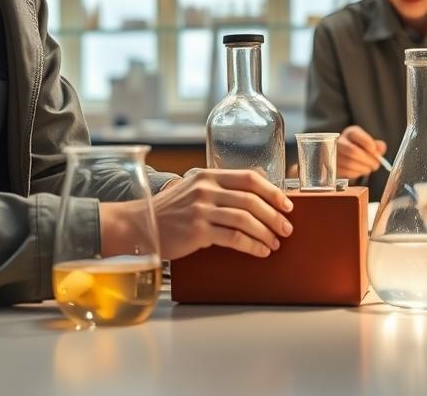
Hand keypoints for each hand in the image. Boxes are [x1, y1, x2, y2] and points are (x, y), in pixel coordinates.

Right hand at [103, 169, 293, 259]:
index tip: (287, 204)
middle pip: (252, 200)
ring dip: (266, 233)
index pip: (249, 178)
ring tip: (274, 243)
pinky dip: (252, 245)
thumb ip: (217, 190)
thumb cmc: (169, 212)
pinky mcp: (198, 230)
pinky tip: (260, 251)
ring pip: (246, 219)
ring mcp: (202, 209)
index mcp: (208, 176)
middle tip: (286, 228)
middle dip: (274, 216)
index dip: (272, 191)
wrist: (140, 226)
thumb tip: (254, 199)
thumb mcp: (193, 191)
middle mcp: (206, 189)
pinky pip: (234, 238)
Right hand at [336, 125, 386, 178]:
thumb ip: (376, 145)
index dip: (367, 142)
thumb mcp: (369, 144)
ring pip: (350, 163)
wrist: (346, 158)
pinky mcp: (333, 167)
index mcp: (350, 133)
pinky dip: (357, 173)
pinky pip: (347, 172)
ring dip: (363, 168)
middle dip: (368, 160)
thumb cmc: (360, 149)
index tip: (375, 150)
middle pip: (352, 151)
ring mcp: (333, 155)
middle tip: (376, 164)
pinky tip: (360, 171)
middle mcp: (338, 142)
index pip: (355, 134)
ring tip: (369, 168)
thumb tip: (381, 147)